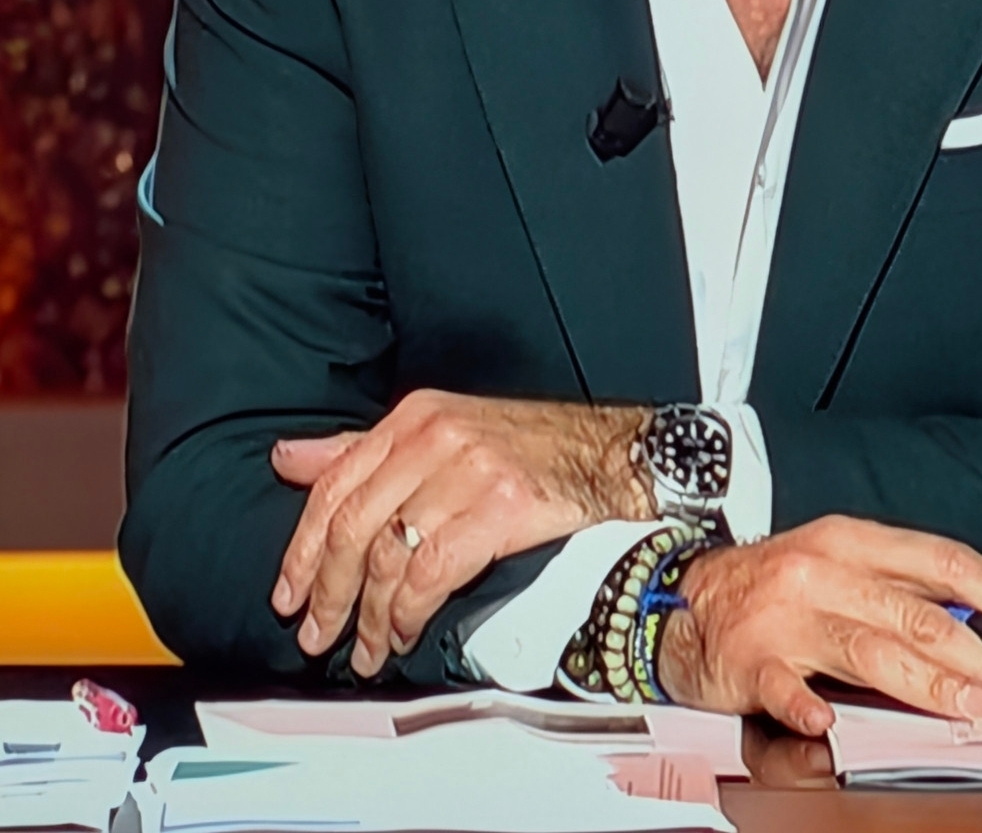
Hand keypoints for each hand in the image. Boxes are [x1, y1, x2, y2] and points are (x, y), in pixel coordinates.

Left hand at [269, 390, 650, 675]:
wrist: (608, 454)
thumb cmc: (527, 447)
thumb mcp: (437, 431)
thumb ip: (361, 450)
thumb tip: (288, 459)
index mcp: (414, 417)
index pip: (336, 483)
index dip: (304, 547)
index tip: (289, 591)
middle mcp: (435, 437)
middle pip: (356, 524)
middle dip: (328, 591)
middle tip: (316, 633)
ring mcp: (468, 471)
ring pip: (391, 554)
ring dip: (370, 616)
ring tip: (365, 649)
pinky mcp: (500, 507)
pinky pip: (433, 572)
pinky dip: (410, 612)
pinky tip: (406, 631)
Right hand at [657, 514, 981, 733]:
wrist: (684, 598)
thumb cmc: (775, 587)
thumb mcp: (841, 568)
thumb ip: (904, 592)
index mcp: (855, 542)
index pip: (945, 563)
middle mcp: (825, 570)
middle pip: (919, 614)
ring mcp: (788, 615)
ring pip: (872, 648)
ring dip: (932, 683)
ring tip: (977, 709)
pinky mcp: (752, 659)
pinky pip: (785, 687)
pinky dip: (808, 706)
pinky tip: (829, 724)